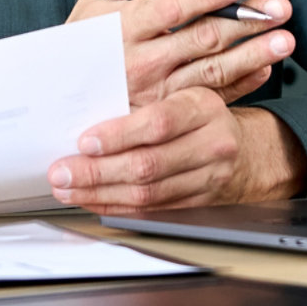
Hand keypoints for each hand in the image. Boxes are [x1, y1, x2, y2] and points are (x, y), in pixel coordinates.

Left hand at [48, 88, 306, 212]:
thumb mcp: (182, 95)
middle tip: (62, 172)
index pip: (158, 122)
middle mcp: (211, 144)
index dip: (118, 135)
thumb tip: (83, 113)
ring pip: (147, 194)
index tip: (84, 140)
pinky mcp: (198, 204)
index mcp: (203, 107)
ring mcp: (208, 178)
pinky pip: (151, 210)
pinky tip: (93, 200)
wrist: (244, 150)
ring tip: (68, 189)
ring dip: (100, 194)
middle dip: (97, 172)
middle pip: (148, 164)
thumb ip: (143, 103)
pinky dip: (117, 206)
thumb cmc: (198, 116)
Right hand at [67, 0, 293, 107]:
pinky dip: (240, 86)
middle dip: (245, 22)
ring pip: (211, 72)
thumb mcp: (96, 0)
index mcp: (125, 26)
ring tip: (285, 40)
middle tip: (281, 8)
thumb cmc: (81, 43)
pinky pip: (209, 100)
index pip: (171, 6)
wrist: (59, 103)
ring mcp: (156, 92)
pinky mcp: (167, 115)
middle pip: (201, 39)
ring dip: (252, 56)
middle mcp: (141, 60)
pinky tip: (265, 70)